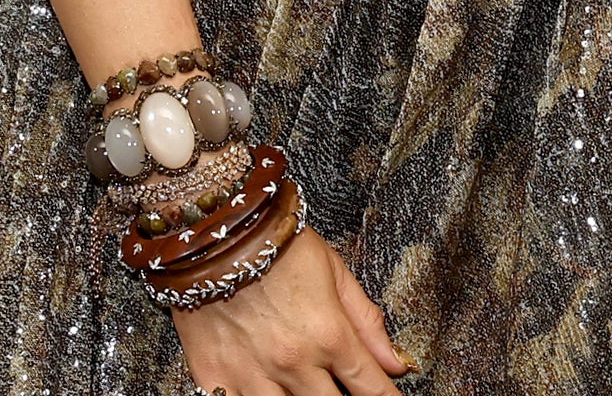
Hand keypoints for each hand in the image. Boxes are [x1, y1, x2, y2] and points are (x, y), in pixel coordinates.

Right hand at [172, 226, 410, 394]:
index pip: (369, 386)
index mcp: (328, 333)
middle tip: (341, 387)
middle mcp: (294, 361)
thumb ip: (366, 321)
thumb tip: (396, 363)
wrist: (215, 231)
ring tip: (305, 388)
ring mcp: (252, 374)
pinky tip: (267, 390)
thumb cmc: (277, 244)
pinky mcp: (215, 377)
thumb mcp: (334, 270)